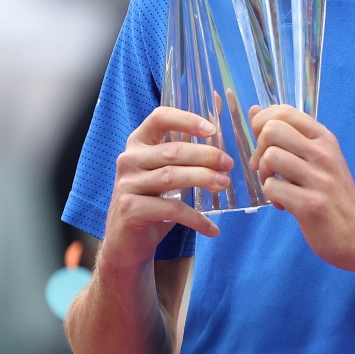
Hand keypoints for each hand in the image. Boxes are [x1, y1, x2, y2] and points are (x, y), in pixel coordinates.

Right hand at [101, 107, 227, 271]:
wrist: (126, 241)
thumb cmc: (152, 200)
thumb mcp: (166, 170)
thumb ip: (185, 146)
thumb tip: (217, 111)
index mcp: (138, 143)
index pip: (159, 118)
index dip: (187, 120)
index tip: (213, 130)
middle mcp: (129, 160)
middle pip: (173, 151)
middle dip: (206, 156)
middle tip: (229, 164)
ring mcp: (127, 185)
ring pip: (172, 176)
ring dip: (203, 179)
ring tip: (224, 184)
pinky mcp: (131, 209)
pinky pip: (171, 209)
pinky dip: (196, 219)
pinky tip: (212, 228)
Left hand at [248, 105, 354, 280]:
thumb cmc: (334, 195)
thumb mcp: (318, 158)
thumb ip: (288, 136)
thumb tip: (254, 110)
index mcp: (324, 139)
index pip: (284, 112)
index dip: (262, 123)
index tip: (265, 143)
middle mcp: (323, 153)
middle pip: (271, 131)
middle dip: (259, 150)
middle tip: (269, 169)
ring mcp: (318, 178)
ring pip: (270, 157)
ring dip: (264, 175)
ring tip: (278, 187)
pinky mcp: (310, 204)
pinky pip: (272, 188)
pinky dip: (272, 197)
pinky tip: (285, 204)